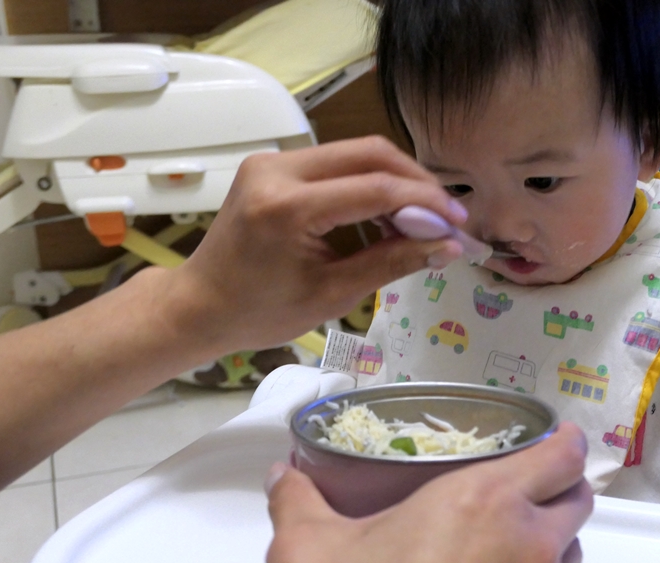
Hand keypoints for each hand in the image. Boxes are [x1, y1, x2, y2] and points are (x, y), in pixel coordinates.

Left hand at [164, 136, 468, 355]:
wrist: (201, 305)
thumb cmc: (261, 312)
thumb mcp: (332, 294)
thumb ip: (392, 263)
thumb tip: (447, 247)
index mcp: (287, 207)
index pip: (374, 188)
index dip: (425, 204)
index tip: (458, 224)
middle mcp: (278, 169)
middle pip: (370, 154)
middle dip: (416, 184)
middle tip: (447, 218)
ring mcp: (274, 162)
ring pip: (356, 154)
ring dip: (395, 184)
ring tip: (421, 224)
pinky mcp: (275, 165)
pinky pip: (337, 164)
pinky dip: (369, 186)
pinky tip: (387, 218)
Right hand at [265, 422, 592, 562]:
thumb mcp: (307, 554)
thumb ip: (299, 500)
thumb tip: (283, 477)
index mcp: (481, 502)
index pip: (559, 455)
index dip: (562, 440)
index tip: (553, 435)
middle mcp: (527, 545)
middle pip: (576, 498)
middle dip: (559, 484)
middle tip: (526, 483)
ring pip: (571, 550)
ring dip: (550, 537)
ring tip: (504, 542)